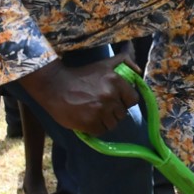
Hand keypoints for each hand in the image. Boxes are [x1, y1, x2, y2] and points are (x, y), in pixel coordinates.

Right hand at [19, 53, 140, 134]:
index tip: (115, 100)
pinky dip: (95, 128)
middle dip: (113, 111)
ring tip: (93, 112)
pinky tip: (87, 118)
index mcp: (116, 81)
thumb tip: (139, 69)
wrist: (55, 86)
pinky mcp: (90, 123)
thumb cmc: (81, 75)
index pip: (133, 100)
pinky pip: (101, 131)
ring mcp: (100, 110)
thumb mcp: (103, 64)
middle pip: (122, 114)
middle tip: (100, 106)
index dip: (124, 101)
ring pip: (113, 124)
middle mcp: (110, 95)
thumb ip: (124, 61)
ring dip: (104, 121)